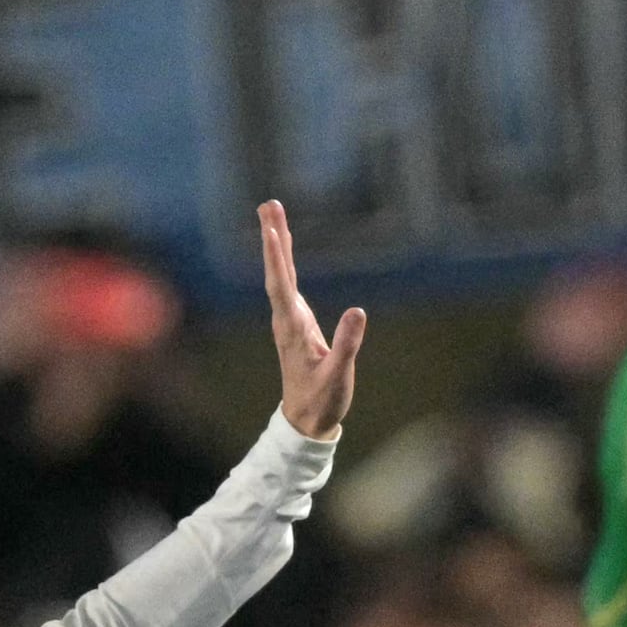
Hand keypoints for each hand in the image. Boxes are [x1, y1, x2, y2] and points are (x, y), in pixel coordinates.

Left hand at [256, 199, 368, 442]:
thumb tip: (358, 311)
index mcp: (293, 329)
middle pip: (277, 272)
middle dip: (273, 238)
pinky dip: (285, 261)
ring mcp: (289, 320)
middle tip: (268, 205)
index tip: (271, 227)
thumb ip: (347, 344)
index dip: (277, 255)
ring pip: (280, 275)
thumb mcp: (338, 375)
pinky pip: (288, 283)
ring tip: (273, 214)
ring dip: (277, 244)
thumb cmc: (322, 400)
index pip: (282, 285)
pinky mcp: (296, 322)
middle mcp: (286, 320)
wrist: (305, 421)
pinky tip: (284, 247)